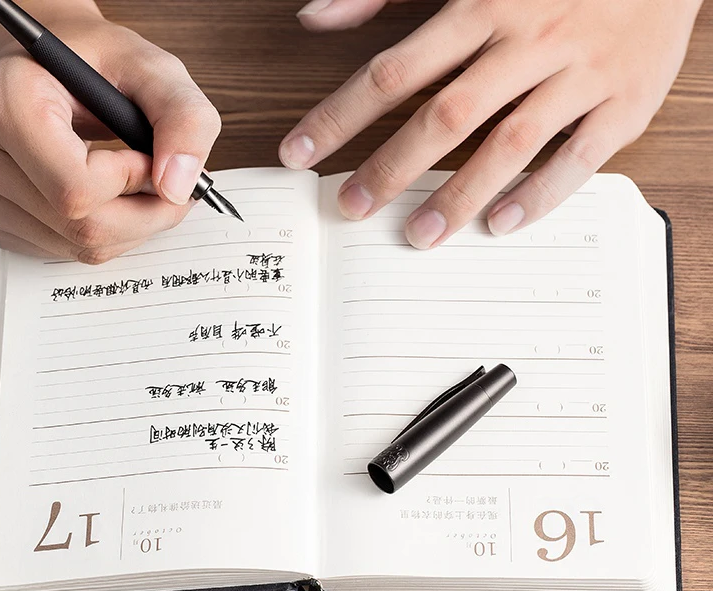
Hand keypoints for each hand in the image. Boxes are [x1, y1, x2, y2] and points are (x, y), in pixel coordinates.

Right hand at [0, 13, 220, 262]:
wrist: (46, 67)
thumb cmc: (94, 62)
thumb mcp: (154, 70)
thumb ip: (184, 120)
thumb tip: (178, 188)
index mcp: (5, 101)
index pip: (78, 189)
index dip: (132, 183)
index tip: (147, 155)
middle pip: (83, 229)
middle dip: (143, 214)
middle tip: (161, 182)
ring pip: (79, 248)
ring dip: (127, 226)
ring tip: (130, 181)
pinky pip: (63, 253)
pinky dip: (100, 234)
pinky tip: (100, 196)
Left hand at [280, 0, 701, 247]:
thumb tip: (316, 16)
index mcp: (483, 3)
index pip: (394, 71)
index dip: (341, 116)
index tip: (301, 153)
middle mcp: (527, 40)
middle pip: (447, 114)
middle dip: (392, 167)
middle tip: (352, 208)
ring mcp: (578, 73)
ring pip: (510, 142)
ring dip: (460, 194)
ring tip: (420, 234)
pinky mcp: (624, 101)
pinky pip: (578, 156)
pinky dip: (540, 194)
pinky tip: (500, 224)